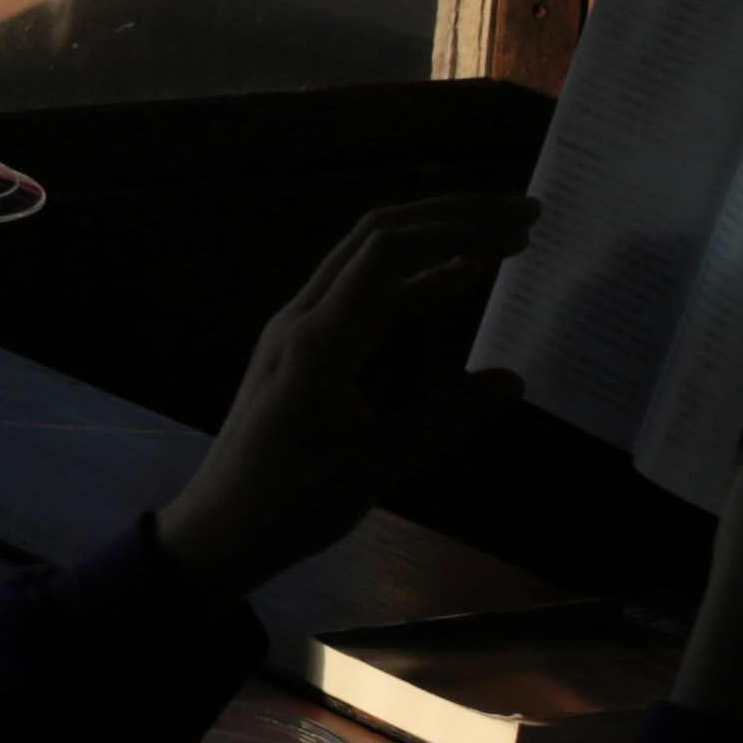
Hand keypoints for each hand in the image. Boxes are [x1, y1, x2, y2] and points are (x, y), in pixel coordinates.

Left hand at [153, 192, 537, 601]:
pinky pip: (362, 296)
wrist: (216, 528)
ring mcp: (298, 330)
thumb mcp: (370, 473)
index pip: (389, 253)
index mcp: (317, 344)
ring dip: (435, 240)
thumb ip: (440, 421)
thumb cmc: (286, 508)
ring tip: (504, 238)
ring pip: (369, 258)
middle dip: (453, 215)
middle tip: (526, 214)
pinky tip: (459, 276)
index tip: (521, 228)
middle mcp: (301, 320)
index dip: (457, 227)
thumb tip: (514, 379)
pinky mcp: (302, 348)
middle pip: (379, 236)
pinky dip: (413, 280)